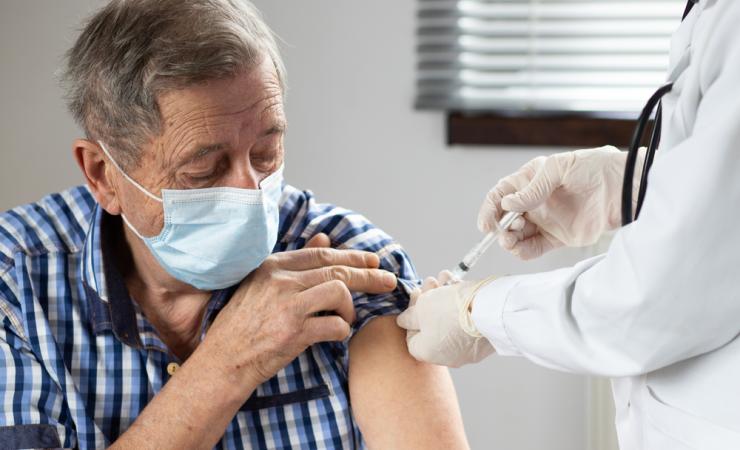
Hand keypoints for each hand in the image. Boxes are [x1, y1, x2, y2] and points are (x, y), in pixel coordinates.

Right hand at [202, 233, 397, 392]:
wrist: (223, 361)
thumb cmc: (242, 325)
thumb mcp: (262, 285)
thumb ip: (295, 262)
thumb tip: (325, 239)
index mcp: (273, 266)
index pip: (323, 254)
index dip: (353, 256)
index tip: (373, 260)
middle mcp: (281, 281)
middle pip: (338, 271)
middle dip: (369, 275)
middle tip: (388, 281)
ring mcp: (288, 306)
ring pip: (340, 293)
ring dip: (350, 308)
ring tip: (345, 317)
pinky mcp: (295, 333)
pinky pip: (336, 325)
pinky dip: (342, 330)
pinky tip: (335, 333)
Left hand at [396, 273, 494, 367]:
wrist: (491, 311)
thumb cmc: (451, 310)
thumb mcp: (422, 308)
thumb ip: (409, 316)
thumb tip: (404, 321)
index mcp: (428, 353)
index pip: (411, 335)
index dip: (411, 313)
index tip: (417, 294)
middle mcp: (447, 356)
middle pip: (431, 325)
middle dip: (429, 300)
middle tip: (431, 281)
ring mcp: (467, 349)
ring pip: (449, 319)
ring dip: (444, 296)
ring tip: (445, 277)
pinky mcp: (483, 340)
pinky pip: (466, 321)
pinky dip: (461, 303)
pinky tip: (458, 284)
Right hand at [477, 146, 641, 259]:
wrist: (624, 188)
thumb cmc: (595, 168)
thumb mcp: (559, 168)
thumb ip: (533, 188)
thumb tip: (508, 204)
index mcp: (531, 180)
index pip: (501, 194)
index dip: (489, 209)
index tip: (486, 224)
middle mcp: (535, 201)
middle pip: (505, 217)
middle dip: (499, 227)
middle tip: (505, 232)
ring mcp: (546, 220)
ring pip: (517, 235)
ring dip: (509, 241)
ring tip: (512, 242)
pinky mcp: (559, 237)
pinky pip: (535, 248)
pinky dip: (524, 252)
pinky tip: (521, 250)